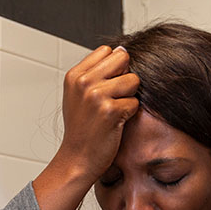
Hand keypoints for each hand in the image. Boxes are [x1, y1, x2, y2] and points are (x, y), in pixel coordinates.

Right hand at [33, 46, 139, 209]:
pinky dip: (129, 115)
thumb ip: (96, 72)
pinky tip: (115, 125)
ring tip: (113, 113)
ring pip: (133, 81)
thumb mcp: (78, 96)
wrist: (77, 160)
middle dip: (124, 78)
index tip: (105, 89)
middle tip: (113, 100)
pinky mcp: (111, 111)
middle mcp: (84, 82)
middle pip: (123, 59)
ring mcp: (97, 96)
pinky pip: (135, 103)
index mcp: (75, 75)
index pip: (108, 51)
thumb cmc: (81, 131)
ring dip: (128, 98)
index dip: (113, 68)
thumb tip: (122, 49)